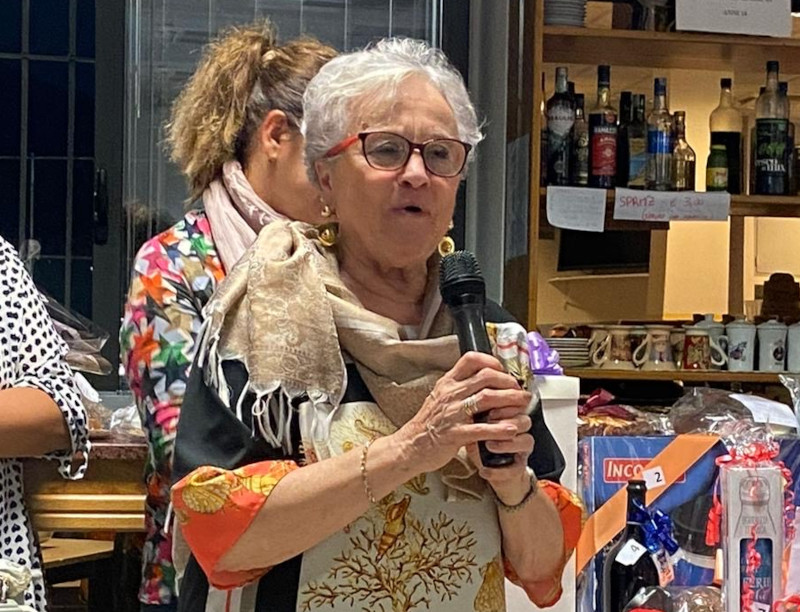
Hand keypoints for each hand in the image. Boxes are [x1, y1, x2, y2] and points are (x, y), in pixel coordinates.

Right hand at [393, 352, 531, 475]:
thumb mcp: (440, 397)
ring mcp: (452, 413)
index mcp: (447, 383)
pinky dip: (499, 428)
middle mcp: (450, 394)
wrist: (410, 445)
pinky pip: (481, 429)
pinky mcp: (455, 434)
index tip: (502, 370)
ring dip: (509, 400)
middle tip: (519, 389)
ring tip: (522, 405)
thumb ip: (459, 387)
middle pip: (485, 377)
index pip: (470, 360)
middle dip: (508, 381)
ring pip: (487, 398)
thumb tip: (482, 379)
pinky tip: (511, 429)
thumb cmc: (428, 423)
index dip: (491, 361)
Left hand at [466, 403, 533, 504]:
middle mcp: (520, 432)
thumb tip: (467, 401)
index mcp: (511, 417)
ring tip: (489, 445)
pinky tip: (483, 471)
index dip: (505, 404)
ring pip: (526, 442)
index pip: (517, 404)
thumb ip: (475, 415)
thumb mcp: (476, 426)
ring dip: (507, 443)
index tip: (490, 406)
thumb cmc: (481, 443)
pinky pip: (515, 469)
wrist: (488, 467)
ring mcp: (521, 450)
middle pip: (525, 421)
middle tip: (490, 421)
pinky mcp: (518, 468)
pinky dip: (498, 471)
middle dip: (508, 420)